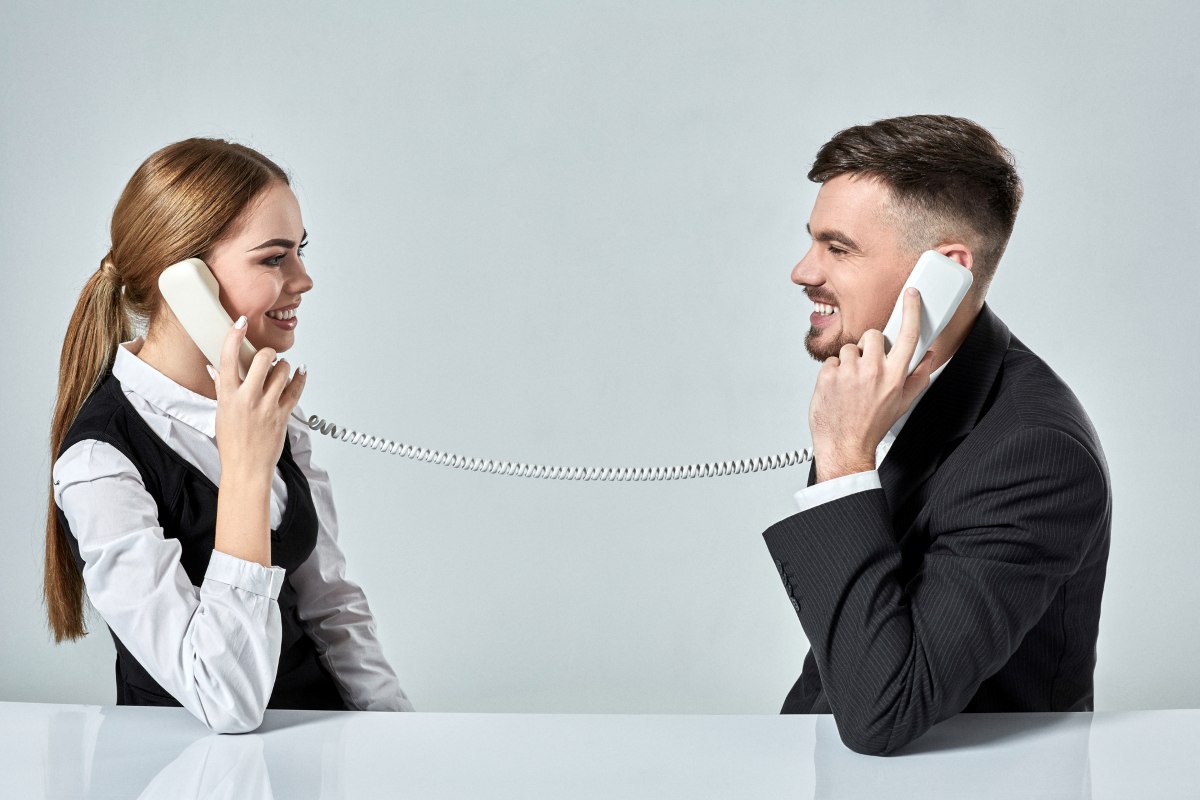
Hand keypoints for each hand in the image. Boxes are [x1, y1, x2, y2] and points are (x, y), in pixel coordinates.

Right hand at [209, 317, 306, 476]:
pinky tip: (300, 372)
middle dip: (268, 353)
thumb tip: (215, 368)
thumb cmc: (232, 443)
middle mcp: (248, 398)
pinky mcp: (284, 415)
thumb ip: (221, 388)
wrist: (246, 469)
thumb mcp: (220, 413)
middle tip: (268, 357)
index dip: (234, 336)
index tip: (240, 322)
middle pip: (263, 359)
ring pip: (282, 371)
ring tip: (279, 372)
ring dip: (283, 367)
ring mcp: (267, 407)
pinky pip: (296, 389)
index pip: (228, 358)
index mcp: (227, 396)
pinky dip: (300, 377)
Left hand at [809, 288, 934, 482]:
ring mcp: (849, 372)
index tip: (910, 294)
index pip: (908, 334)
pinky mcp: (827, 376)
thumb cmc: (872, 426)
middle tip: (868, 366)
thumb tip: (930, 356)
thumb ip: (918, 377)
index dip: (911, 310)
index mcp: (896, 376)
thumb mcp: (903, 403)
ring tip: (852, 383)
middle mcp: (873, 371)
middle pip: (873, 335)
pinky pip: (832, 361)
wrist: (845, 446)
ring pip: (850, 348)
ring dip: (850, 362)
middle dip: (870, 346)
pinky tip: (838, 389)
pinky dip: (834, 372)